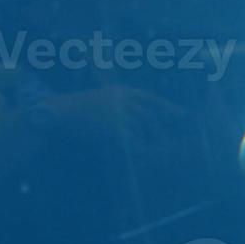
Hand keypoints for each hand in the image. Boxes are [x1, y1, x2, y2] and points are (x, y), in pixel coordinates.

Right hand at [45, 84, 186, 145]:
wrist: (63, 111)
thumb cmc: (82, 108)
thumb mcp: (104, 98)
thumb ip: (122, 105)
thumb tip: (141, 118)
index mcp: (122, 90)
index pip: (151, 98)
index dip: (167, 107)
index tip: (182, 115)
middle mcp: (122, 99)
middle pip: (149, 115)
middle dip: (160, 129)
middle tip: (168, 140)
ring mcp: (117, 112)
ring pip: (142, 127)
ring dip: (150, 139)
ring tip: (155, 150)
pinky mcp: (112, 127)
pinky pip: (131, 139)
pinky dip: (138, 147)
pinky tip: (142, 153)